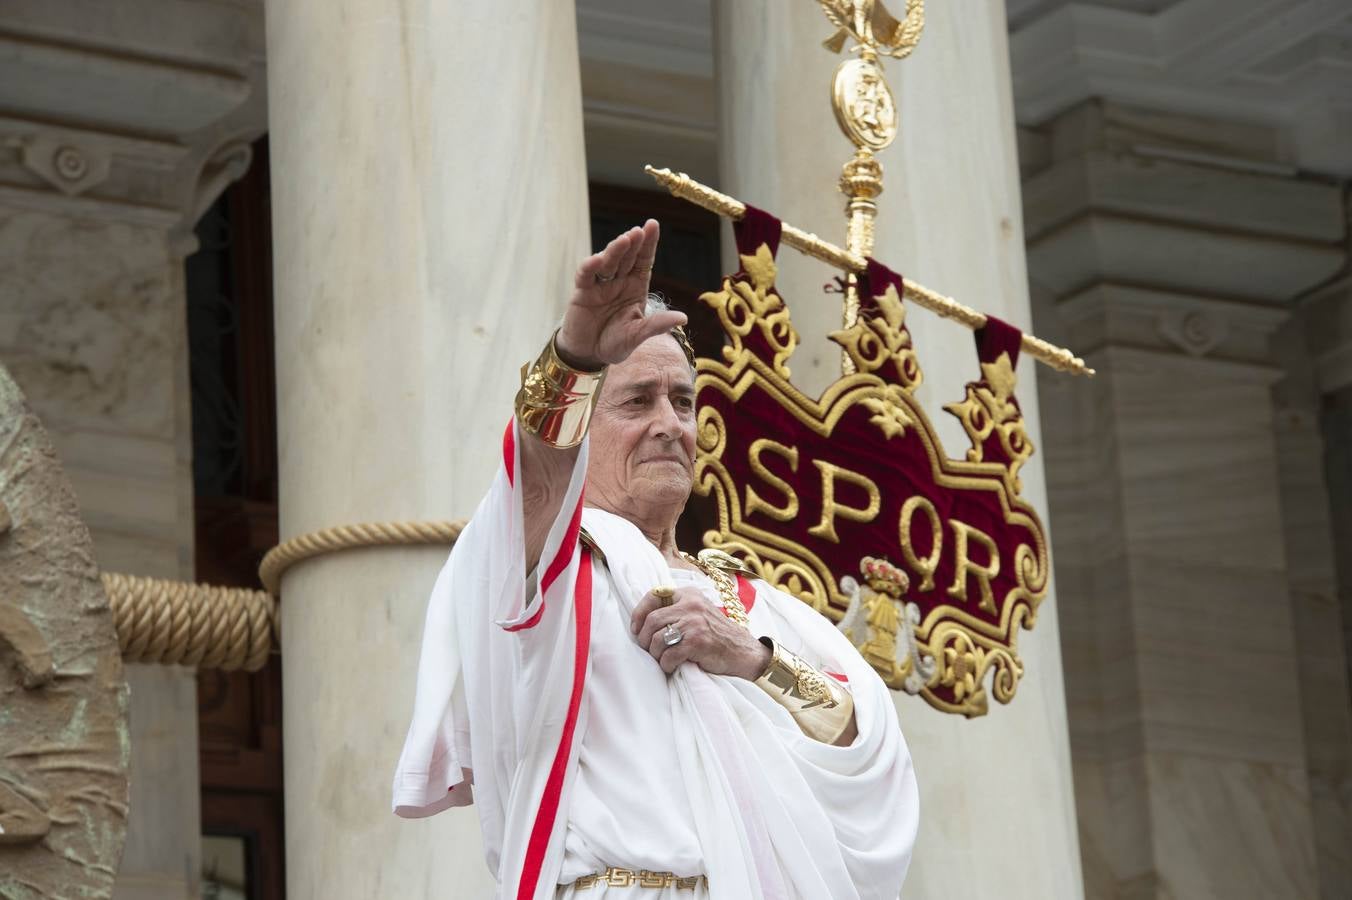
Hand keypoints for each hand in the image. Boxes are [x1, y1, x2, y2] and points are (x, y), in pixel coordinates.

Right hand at [555, 220, 686, 369]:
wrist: (588, 354)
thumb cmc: (615, 343)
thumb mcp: (638, 335)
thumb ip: (657, 325)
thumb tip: (684, 318)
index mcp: (635, 287)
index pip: (643, 260)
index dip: (649, 243)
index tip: (653, 224)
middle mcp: (619, 281)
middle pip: (627, 257)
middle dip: (633, 243)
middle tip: (639, 231)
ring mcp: (600, 284)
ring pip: (608, 262)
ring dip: (616, 250)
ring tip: (625, 239)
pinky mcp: (582, 291)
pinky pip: (586, 275)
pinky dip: (590, 267)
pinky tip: (597, 260)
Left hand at [631, 586, 771, 677]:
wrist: (743, 652)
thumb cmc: (715, 635)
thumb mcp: (698, 612)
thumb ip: (676, 609)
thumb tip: (641, 620)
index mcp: (688, 594)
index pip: (653, 595)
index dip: (639, 613)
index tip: (635, 629)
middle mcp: (691, 605)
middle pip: (652, 620)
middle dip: (644, 639)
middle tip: (648, 650)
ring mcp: (695, 623)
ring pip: (657, 639)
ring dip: (655, 654)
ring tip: (662, 659)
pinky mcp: (697, 642)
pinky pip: (668, 656)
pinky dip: (666, 665)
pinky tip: (672, 666)